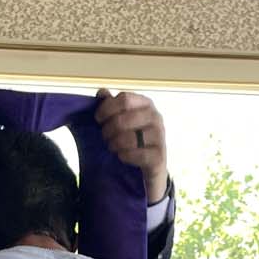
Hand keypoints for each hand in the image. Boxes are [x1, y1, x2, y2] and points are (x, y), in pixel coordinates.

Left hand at [95, 88, 169, 204]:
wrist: (151, 166)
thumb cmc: (134, 140)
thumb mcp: (122, 121)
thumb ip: (112, 106)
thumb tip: (102, 92)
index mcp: (146, 104)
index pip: (124, 99)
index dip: (106, 109)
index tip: (98, 119)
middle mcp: (156, 117)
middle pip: (123, 119)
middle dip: (108, 130)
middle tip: (105, 137)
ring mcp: (159, 136)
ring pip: (129, 138)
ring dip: (115, 144)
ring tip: (112, 147)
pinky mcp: (159, 156)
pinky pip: (136, 154)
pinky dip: (124, 156)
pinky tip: (121, 156)